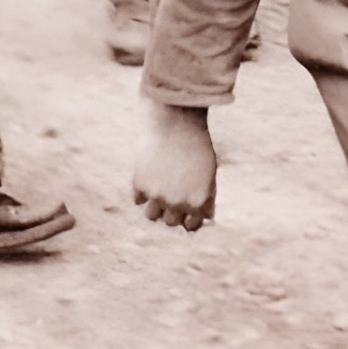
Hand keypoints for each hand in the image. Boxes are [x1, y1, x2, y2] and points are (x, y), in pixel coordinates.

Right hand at [133, 99, 218, 230]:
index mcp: (197, 202)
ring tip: (159, 191)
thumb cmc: (196, 146)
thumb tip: (205, 216)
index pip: (191, 226)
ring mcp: (157, 196)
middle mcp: (177, 203)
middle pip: (170, 222)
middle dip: (173, 211)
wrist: (175, 122)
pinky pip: (138, 200)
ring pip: (151, 216)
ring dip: (155, 206)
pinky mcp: (140, 185)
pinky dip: (143, 192)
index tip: (187, 213)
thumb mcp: (209, 172)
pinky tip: (150, 176)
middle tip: (173, 196)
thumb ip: (206, 196)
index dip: (190, 219)